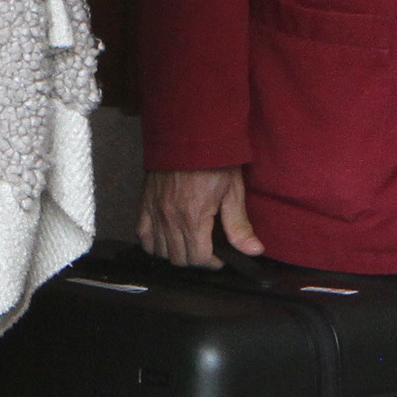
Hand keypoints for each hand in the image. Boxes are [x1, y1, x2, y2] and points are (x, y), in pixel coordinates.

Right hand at [139, 168, 263, 267]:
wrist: (188, 134)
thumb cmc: (213, 160)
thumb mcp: (232, 191)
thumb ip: (239, 225)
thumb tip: (253, 250)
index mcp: (193, 217)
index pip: (199, 258)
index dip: (213, 262)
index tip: (221, 256)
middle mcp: (170, 218)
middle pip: (180, 258)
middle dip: (196, 259)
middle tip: (208, 249)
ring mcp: (155, 212)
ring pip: (161, 251)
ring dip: (176, 253)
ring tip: (190, 243)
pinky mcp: (145, 204)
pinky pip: (143, 236)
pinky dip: (153, 243)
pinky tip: (167, 238)